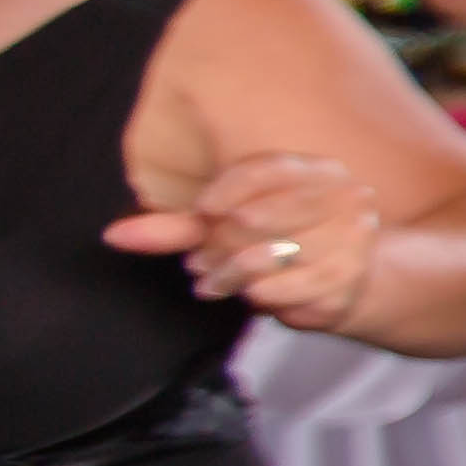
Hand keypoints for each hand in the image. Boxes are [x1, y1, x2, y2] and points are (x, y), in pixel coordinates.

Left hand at [105, 150, 385, 331]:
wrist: (346, 279)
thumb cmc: (279, 242)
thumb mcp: (228, 226)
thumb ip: (176, 228)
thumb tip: (113, 235)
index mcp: (318, 170)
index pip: (267, 170)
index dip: (226, 191)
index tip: (203, 213)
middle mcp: (344, 197)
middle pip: (259, 217)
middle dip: (217, 246)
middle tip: (199, 263)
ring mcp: (352, 238)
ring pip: (267, 256)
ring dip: (229, 275)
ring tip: (214, 281)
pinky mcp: (348, 278)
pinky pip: (285, 288)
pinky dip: (257, 295)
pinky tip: (249, 294)